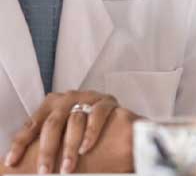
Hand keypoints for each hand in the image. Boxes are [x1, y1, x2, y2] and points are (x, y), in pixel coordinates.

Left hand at [5, 91, 124, 172]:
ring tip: (67, 168)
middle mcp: (67, 98)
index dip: (20, 144)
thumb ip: (45, 139)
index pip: (31, 124)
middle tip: (44, 172)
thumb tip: (21, 163)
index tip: (12, 162)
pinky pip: (98, 115)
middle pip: (53, 124)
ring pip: (75, 121)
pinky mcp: (107, 102)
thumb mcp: (60, 129)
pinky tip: (86, 149)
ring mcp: (88, 97)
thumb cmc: (81, 126)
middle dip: (47, 151)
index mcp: (51, 104)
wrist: (112, 114)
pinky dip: (91, 133)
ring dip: (70, 147)